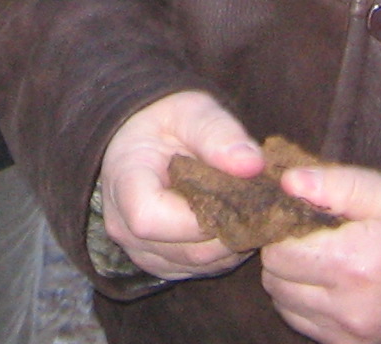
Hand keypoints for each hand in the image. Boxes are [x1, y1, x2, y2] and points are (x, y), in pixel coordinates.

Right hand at [99, 90, 263, 280]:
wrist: (144, 140)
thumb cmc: (167, 123)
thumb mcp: (191, 112)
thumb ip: (219, 133)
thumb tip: (251, 165)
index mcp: (124, 181)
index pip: (151, 218)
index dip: (200, 214)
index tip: (232, 190)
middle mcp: (124, 226)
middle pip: (185, 248)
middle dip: (229, 226)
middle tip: (256, 198)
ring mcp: (140, 250)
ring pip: (198, 263)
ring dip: (231, 240)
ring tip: (246, 206)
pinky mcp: (160, 263)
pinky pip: (200, 268)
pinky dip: (224, 250)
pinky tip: (232, 220)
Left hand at [262, 163, 380, 343]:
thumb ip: (338, 185)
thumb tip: (289, 180)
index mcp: (354, 263)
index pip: (278, 252)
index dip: (279, 229)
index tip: (295, 214)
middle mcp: (350, 307)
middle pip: (276, 283)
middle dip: (283, 254)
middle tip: (306, 234)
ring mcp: (356, 335)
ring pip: (289, 308)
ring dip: (293, 283)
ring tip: (321, 257)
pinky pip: (311, 328)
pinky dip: (310, 306)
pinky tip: (333, 283)